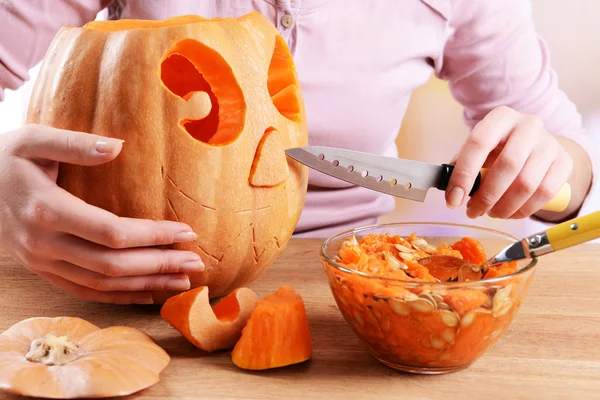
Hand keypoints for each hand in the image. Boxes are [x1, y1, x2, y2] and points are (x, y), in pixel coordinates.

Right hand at [0, 124, 203, 303]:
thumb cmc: (5, 159)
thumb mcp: (33, 140)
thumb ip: (75, 144)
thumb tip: (117, 146)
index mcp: (47, 210)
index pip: (112, 233)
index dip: (153, 236)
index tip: (187, 232)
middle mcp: (44, 244)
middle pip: (112, 265)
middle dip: (158, 265)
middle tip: (196, 263)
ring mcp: (42, 262)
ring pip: (102, 285)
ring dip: (145, 285)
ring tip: (181, 281)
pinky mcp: (43, 270)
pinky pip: (85, 292)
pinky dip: (119, 296)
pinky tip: (147, 293)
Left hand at [445, 106, 572, 218]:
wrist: (536, 144)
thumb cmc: (499, 148)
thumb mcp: (478, 148)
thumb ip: (462, 165)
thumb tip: (450, 191)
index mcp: (500, 117)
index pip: (479, 143)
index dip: (464, 174)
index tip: (453, 200)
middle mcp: (528, 125)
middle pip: (508, 165)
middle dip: (486, 196)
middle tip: (473, 212)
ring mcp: (549, 143)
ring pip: (527, 184)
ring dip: (504, 207)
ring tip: (491, 213)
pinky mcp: (564, 162)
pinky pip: (544, 194)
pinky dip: (524, 210)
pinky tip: (510, 213)